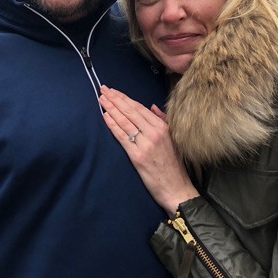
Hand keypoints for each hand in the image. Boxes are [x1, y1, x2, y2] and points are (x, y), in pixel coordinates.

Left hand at [99, 85, 198, 215]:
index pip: (140, 108)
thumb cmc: (173, 165)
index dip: (125, 98)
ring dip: (111, 108)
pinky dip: (113, 125)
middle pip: (130, 112)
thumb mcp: (173, 139)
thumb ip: (162, 121)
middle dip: (115, 99)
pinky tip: (105, 116)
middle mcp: (154, 133)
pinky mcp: (138, 156)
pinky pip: (123, 137)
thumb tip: (151, 106)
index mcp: (163, 127)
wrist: (176, 188)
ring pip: (125, 122)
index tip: (114, 90)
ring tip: (101, 99)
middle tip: (103, 89)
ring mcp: (146, 144)